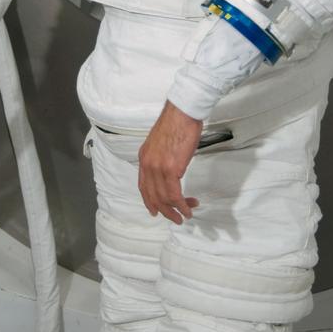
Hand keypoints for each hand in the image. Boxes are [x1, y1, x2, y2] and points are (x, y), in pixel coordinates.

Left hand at [138, 101, 202, 224]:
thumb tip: (170, 166)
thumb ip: (162, 156)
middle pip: (152, 195)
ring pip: (164, 197)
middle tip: (175, 219)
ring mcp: (158, 168)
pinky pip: (174, 194)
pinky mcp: (171, 169)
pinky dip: (182, 204)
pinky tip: (188, 208)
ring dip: (176, 210)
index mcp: (144, 158)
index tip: (155, 210)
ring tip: (186, 215)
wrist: (183, 112)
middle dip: (164, 210)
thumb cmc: (177, 123)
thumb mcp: (162, 142)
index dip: (149, 201)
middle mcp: (148, 165)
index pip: (143, 186)